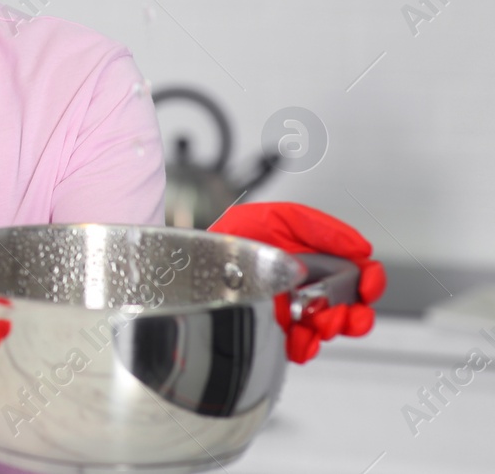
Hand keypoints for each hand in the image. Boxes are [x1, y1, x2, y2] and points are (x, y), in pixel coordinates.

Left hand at [208, 202, 386, 362]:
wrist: (196, 259)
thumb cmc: (233, 237)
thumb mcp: (279, 218)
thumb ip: (321, 228)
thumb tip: (361, 248)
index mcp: (315, 263)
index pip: (356, 276)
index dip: (370, 280)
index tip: (370, 283)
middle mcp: (307, 291)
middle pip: (351, 311)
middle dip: (357, 316)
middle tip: (350, 313)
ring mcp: (291, 314)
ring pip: (328, 331)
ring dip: (332, 328)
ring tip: (319, 320)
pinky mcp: (273, 334)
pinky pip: (299, 349)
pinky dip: (305, 346)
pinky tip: (299, 335)